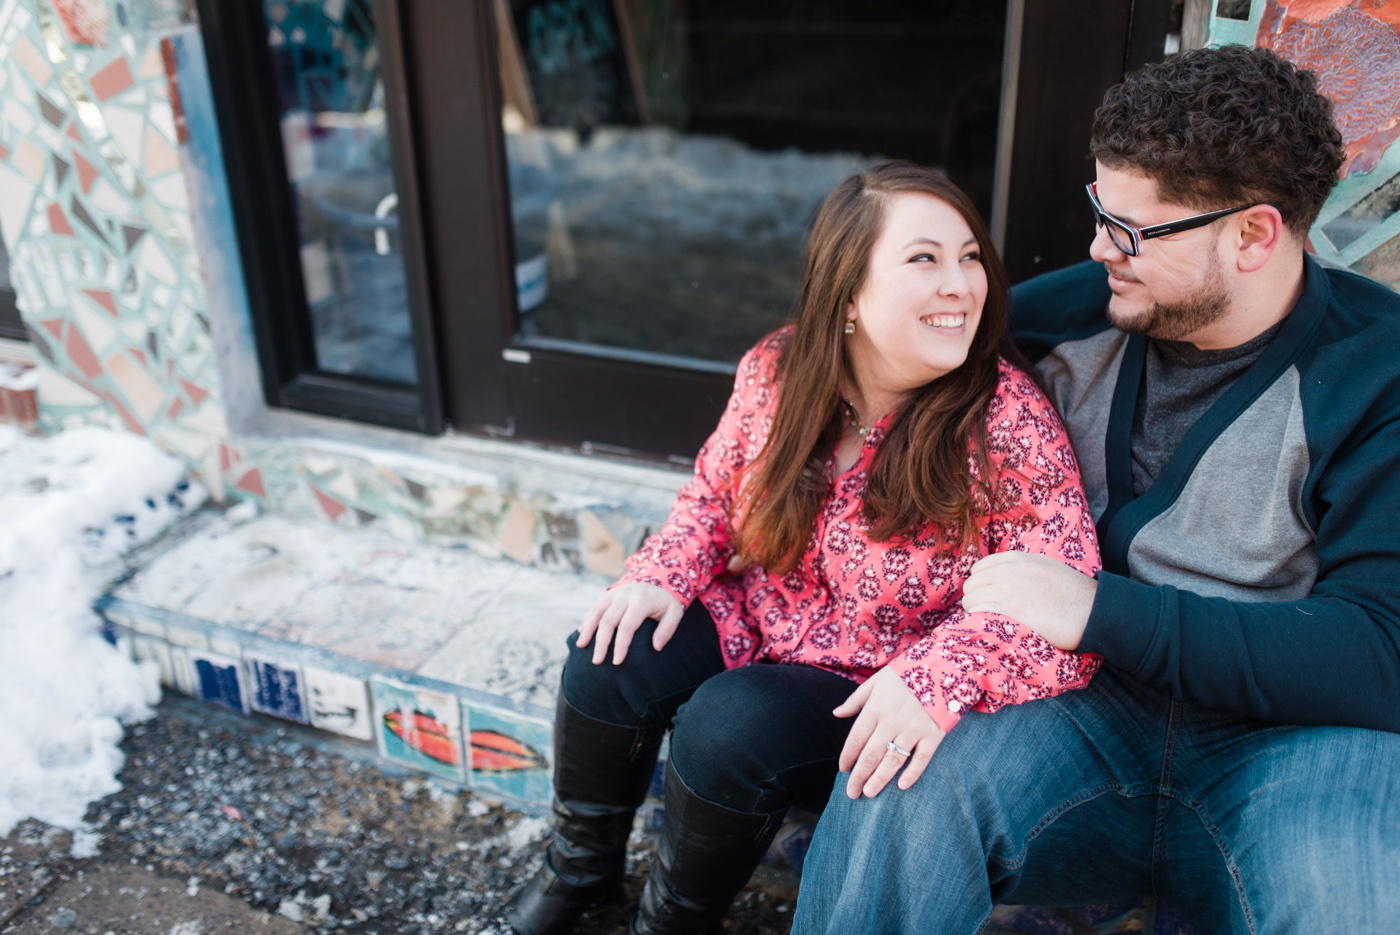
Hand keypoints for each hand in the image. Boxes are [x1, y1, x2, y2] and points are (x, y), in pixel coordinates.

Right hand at [576, 582, 683, 665]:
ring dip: (588, 630)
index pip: (627, 625)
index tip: (617, 662)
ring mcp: (614, 593)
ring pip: (597, 612)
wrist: (658, 577)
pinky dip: (587, 621)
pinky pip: (595, 608)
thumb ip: (667, 629)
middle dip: (601, 642)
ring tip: (581, 647)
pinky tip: (581, 634)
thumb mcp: (674, 612)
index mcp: (641, 600)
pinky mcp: (608, 594)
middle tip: (597, 661)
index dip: (621, 644)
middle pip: (608, 621)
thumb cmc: (665, 601)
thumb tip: (657, 647)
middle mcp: (625, 595)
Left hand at [835, 667, 945, 798]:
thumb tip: (837, 714)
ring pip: (893, 760)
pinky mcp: (934, 733)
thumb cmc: (906, 672)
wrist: (943, 664)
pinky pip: (922, 758)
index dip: (848, 756)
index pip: (856, 738)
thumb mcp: (877, 680)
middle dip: (859, 775)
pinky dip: (912, 773)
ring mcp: (914, 728)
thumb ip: (856, 699)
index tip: (843, 769)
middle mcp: (892, 720)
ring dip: (880, 779)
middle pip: (871, 754)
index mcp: (876, 707)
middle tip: (851, 793)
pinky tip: (902, 786)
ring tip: (869, 793)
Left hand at [960, 551, 1095, 649]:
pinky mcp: (1010, 610)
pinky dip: (979, 620)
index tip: (988, 597)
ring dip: (975, 612)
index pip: (978, 568)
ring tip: (989, 622)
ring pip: (969, 600)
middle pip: (970, 585)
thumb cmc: (1073, 593)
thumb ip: (1022, 569)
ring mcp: (1007, 590)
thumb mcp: (1045, 568)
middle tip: (987, 613)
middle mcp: (1007, 571)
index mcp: (1016, 559)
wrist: (1092, 610)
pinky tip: (992, 627)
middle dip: (975, 599)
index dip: (981, 585)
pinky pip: (977, 612)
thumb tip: (1004, 578)